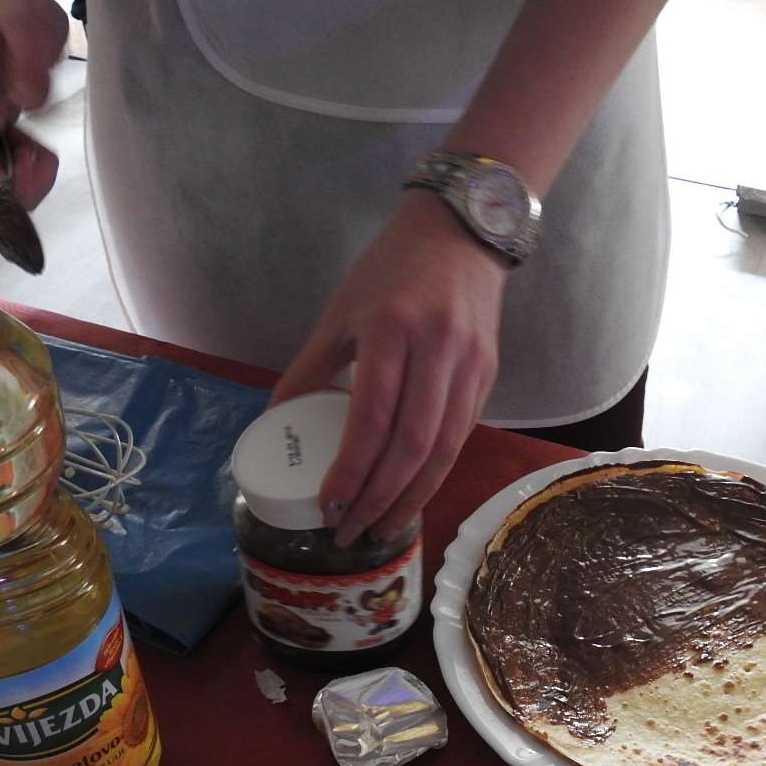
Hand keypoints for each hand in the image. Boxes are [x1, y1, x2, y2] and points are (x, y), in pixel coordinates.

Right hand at [0, 0, 67, 208]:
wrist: (1, 3)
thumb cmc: (15, 12)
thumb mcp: (32, 26)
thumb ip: (31, 62)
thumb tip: (29, 98)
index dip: (1, 188)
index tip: (28, 162)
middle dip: (19, 179)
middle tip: (39, 147)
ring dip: (23, 171)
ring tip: (35, 136)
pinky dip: (21, 163)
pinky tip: (30, 137)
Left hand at [271, 190, 508, 545]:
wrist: (461, 233)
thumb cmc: (391, 271)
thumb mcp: (340, 313)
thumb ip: (311, 369)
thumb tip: (277, 422)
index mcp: (393, 331)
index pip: (373, 419)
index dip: (351, 471)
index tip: (329, 506)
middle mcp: (438, 351)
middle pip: (412, 447)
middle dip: (379, 499)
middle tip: (350, 532)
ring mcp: (470, 367)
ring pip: (444, 451)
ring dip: (411, 499)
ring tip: (381, 528)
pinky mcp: (487, 377)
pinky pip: (460, 438)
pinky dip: (434, 474)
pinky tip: (411, 495)